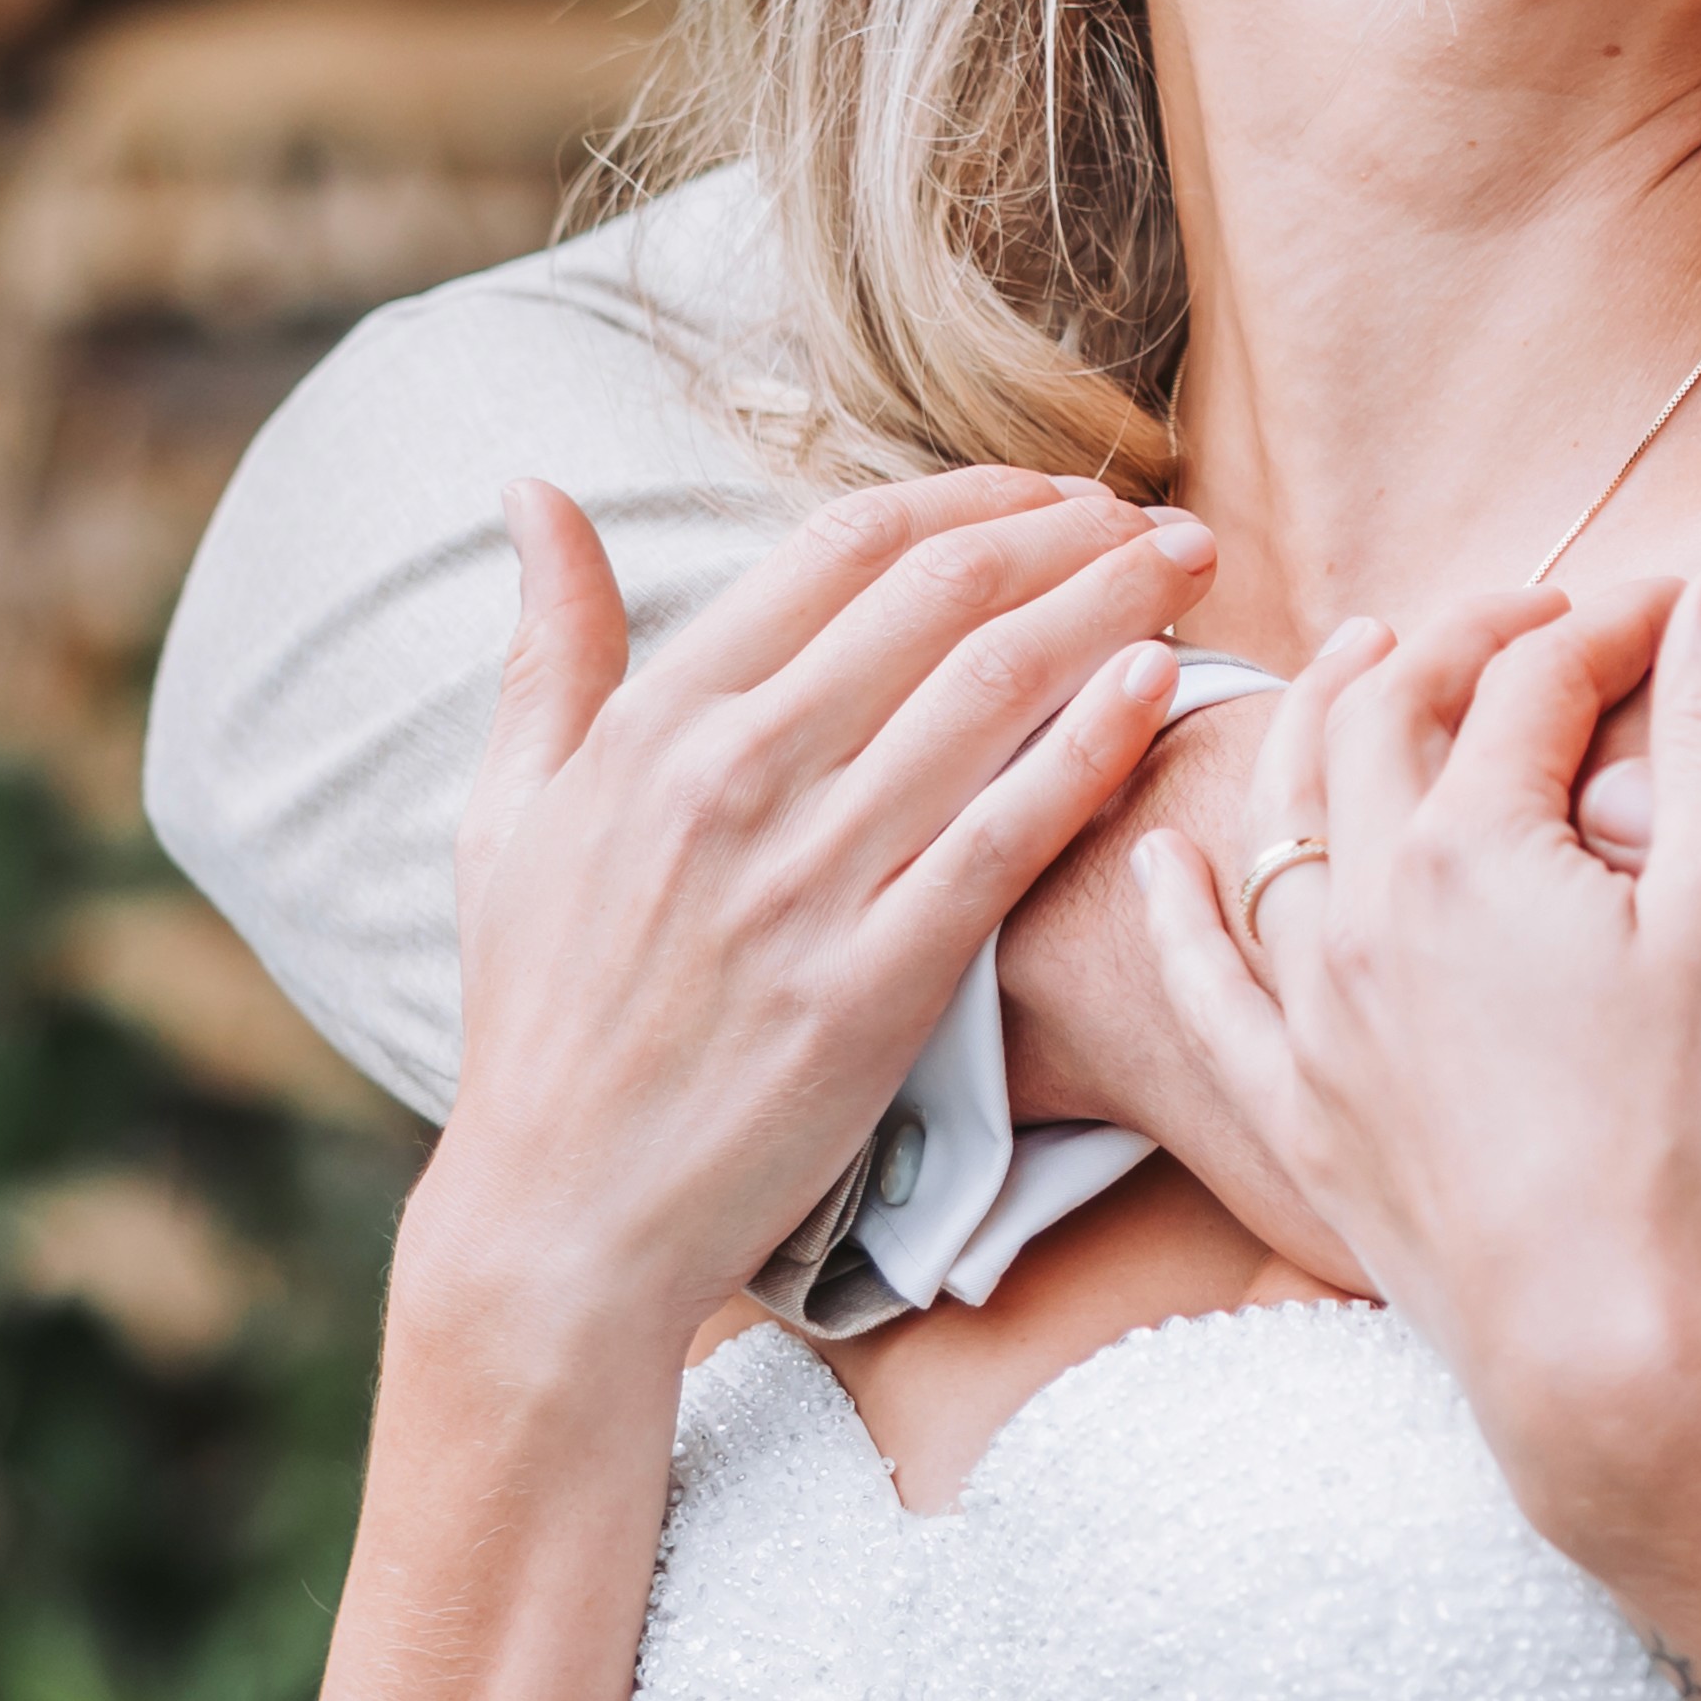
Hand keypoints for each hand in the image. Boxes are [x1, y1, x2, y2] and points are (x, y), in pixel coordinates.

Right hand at [413, 466, 1206, 1376]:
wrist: (563, 1213)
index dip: (972, 499)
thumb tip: (531, 487)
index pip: (845, 548)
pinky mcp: (875, 984)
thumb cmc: (542, 1012)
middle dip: (1072, 534)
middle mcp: (735, 777)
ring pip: (994, 692)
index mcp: (660, 722)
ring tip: (1189, 569)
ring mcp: (809, 880)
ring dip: (1111, 608)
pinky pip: (1008, 836)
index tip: (1055, 495)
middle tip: (1159, 519)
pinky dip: (1093, 746)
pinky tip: (1159, 685)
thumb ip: (550, 645)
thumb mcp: (511, 811)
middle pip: (943, 597)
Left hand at [1021, 590, 1700, 1288]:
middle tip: (1532, 620)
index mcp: (1479, 847)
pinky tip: (1163, 855)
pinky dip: (1175, 910)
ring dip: (1316, 720)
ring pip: (1283, 822)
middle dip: (1460, 643)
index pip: (1537, 680)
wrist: (1611, 1359)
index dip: (1617, 626)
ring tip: (1357, 662)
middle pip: (1388, 717)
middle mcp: (1365, 909)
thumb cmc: (1698, 1148)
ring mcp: (1315, 1014)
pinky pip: (1202, 990)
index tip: (1684, 613)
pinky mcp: (1297, 1114)